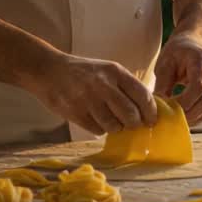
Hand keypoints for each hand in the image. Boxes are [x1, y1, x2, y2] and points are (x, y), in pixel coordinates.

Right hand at [22, 53, 156, 134]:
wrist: (49, 70)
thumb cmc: (84, 73)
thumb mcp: (108, 70)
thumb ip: (126, 86)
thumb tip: (146, 109)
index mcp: (116, 72)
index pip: (143, 95)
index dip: (151, 112)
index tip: (151, 120)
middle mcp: (104, 85)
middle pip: (131, 115)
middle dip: (134, 124)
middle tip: (132, 124)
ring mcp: (88, 100)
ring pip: (114, 126)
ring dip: (116, 128)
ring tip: (111, 120)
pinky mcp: (75, 113)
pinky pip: (97, 130)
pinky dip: (100, 129)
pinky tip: (95, 120)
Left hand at [153, 32, 201, 124]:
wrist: (193, 43)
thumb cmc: (176, 52)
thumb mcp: (164, 63)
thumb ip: (163, 84)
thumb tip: (159, 108)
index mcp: (201, 59)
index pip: (198, 86)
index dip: (184, 102)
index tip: (168, 110)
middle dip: (189, 114)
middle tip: (171, 121)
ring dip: (194, 118)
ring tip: (177, 122)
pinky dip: (198, 117)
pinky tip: (185, 118)